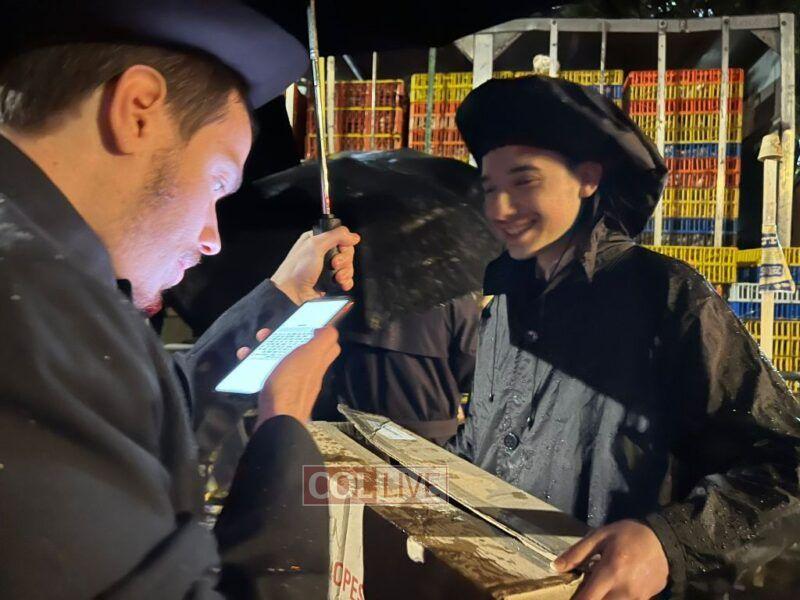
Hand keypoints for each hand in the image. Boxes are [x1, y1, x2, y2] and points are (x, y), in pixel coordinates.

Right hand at [237, 327, 340, 426]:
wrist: (276, 421)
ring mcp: (292, 386)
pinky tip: (245, 365)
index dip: (319, 333)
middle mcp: (307, 375)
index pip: (327, 346)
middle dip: (284, 339)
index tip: (302, 325)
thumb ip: (323, 340)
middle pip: (300, 352)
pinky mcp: (276, 396)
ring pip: (281, 362)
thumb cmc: (291, 386)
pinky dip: (256, 368)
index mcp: (317, 363)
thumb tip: (331, 328)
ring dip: (266, 352)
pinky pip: (267, 376)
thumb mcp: (310, 356)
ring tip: (250, 348)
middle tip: (267, 334)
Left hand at [270, 227, 359, 304]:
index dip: (344, 245)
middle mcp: (321, 253)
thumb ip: (335, 236)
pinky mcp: (330, 280)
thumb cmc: (296, 270)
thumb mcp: (315, 246)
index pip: (340, 237)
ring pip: (347, 266)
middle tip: (334, 264)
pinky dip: (346, 281)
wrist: (292, 293)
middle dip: (344, 260)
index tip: (339, 250)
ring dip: (345, 272)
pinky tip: (341, 283)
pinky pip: (346, 279)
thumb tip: (352, 236)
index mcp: (316, 240)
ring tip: (336, 277)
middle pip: (346, 252)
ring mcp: (326, 268)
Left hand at [553, 519, 668, 599]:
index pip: (587, 599)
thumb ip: (578, 553)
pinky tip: (611, 589)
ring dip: (601, 599)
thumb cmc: (629, 535)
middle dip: (588, 599)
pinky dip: (614, 599)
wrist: (666, 541)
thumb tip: (556, 567)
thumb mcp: (600, 536)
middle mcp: (624, 590)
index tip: (566, 597)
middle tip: (584, 588)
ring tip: (597, 587)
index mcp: (610, 571)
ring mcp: (636, 598)